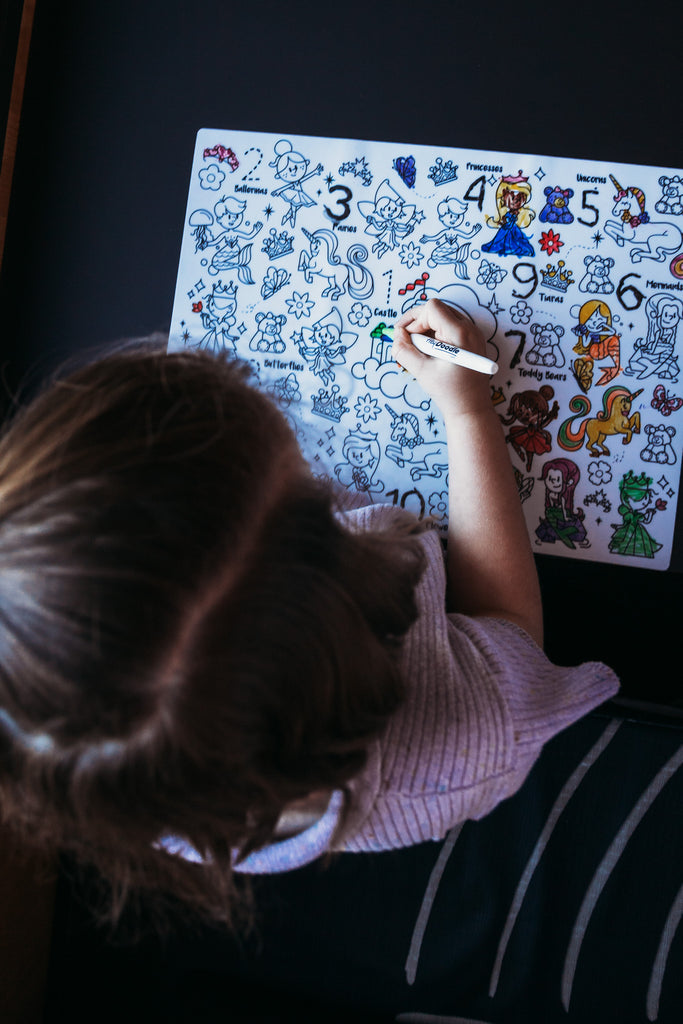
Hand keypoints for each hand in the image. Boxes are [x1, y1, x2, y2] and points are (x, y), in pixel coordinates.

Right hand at [391, 299, 491, 418]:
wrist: (471, 409)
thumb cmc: (449, 393)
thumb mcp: (421, 371)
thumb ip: (404, 350)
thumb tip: (396, 334)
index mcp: (460, 334)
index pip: (432, 308)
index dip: (414, 320)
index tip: (406, 338)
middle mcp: (470, 329)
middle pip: (437, 309)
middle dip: (418, 323)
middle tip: (405, 341)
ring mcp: (473, 334)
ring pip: (442, 317)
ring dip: (426, 330)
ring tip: (418, 351)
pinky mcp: (471, 341)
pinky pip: (449, 327)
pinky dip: (435, 336)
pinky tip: (429, 353)